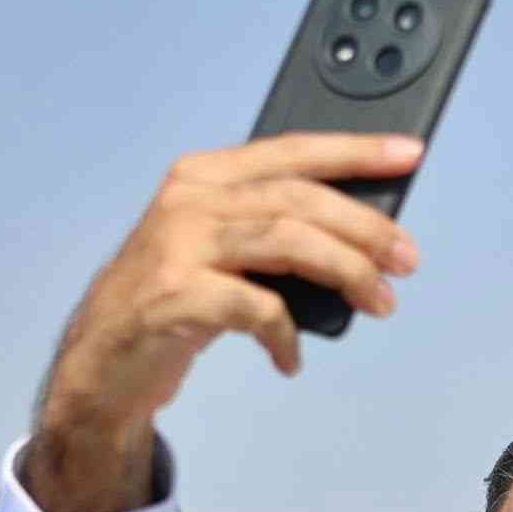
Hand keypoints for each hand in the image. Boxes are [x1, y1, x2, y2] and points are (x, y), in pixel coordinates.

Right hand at [24, 133, 423, 511]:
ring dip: (348, 271)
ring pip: (288, 240)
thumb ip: (274, 233)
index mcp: (206, 177)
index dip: (354, 150)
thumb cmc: (176, 302)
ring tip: (381, 303)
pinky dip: (286, 335)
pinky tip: (290, 359)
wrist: (104, 361)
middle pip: (300, 197)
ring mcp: (180, 245)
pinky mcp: (176, 295)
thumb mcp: (222, 252)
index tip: (409, 153)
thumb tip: (364, 242)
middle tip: (408, 260)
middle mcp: (191, 199)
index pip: (292, 151)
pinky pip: (257, 307)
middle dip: (366, 226)